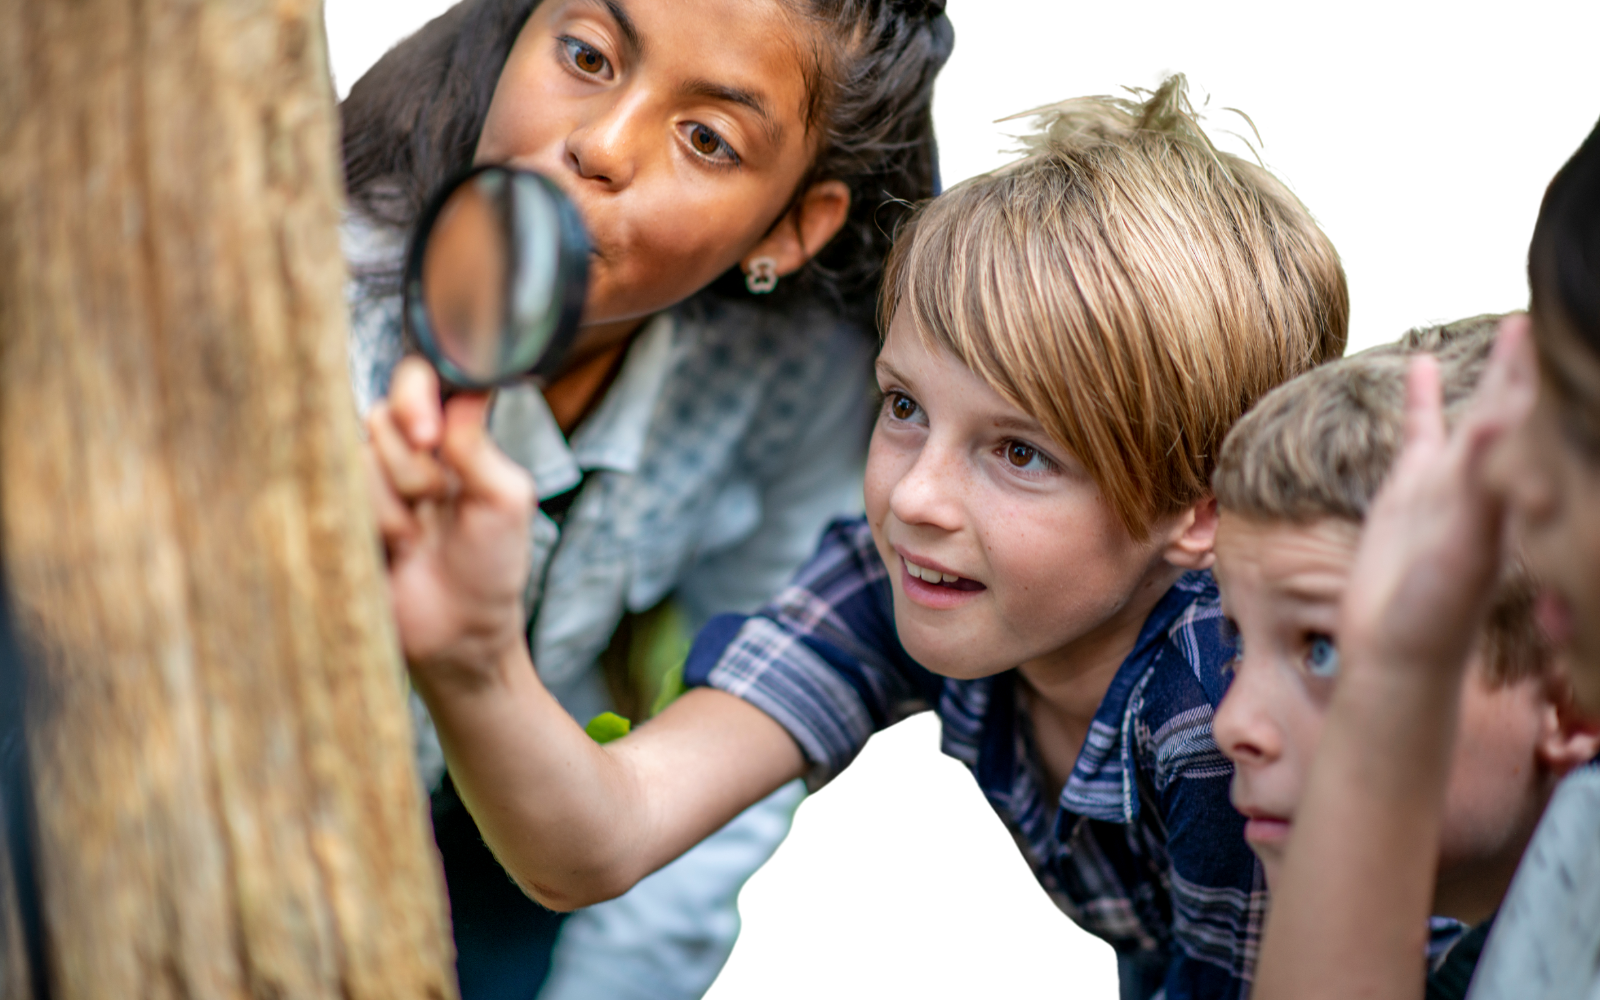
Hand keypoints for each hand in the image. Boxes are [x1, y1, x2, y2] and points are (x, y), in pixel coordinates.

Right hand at [365, 357, 534, 684]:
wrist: (458, 635)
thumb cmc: (491, 567)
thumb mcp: (504, 500)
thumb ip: (477, 444)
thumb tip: (468, 388)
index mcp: (444, 438)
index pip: (416, 381)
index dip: (414, 398)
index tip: (428, 436)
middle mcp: (398, 453)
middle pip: (379, 420)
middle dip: (413, 471)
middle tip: (436, 511)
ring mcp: (362, 485)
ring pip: (354, 461)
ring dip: (391, 510)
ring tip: (413, 542)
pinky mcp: (333, 516)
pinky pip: (328, 496)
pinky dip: (364, 529)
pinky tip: (387, 554)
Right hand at [1339, 316, 1536, 682]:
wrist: (1398, 655)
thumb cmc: (1435, 616)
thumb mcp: (1464, 550)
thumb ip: (1483, 489)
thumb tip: (1505, 422)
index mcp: (1507, 491)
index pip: (1536, 417)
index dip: (1547, 375)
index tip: (1566, 324)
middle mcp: (1487, 480)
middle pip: (1522, 404)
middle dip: (1539, 361)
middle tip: (1557, 308)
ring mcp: (1450, 482)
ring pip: (1481, 411)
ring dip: (1499, 370)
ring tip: (1513, 323)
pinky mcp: (1411, 491)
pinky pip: (1421, 432)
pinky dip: (1424, 398)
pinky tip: (1423, 365)